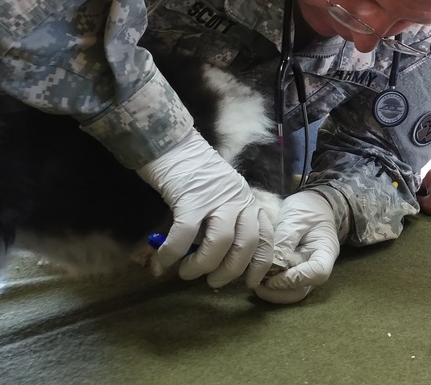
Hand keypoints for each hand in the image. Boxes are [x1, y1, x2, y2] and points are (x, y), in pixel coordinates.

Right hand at [136, 128, 273, 287]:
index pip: (265, 238)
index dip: (259, 265)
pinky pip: (184, 235)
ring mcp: (216, 199)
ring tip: (187, 272)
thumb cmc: (197, 178)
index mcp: (249, 203)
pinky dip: (173, 253)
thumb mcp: (222, 200)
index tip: (249, 282)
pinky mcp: (190, 198)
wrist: (174, 147)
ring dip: (203, 265)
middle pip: (245, 245)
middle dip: (230, 271)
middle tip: (212, 282)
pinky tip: (164, 260)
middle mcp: (239, 201)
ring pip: (220, 242)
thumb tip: (213, 263)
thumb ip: (225, 225)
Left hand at [255, 191, 338, 303]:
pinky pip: (286, 285)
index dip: (295, 279)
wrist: (313, 203)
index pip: (318, 273)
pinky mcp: (296, 270)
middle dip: (280, 292)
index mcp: (326, 250)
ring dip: (274, 292)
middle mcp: (319, 265)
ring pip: (294, 292)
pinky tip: (259, 277)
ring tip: (255, 283)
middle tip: (257, 285)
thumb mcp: (296, 218)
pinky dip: (272, 286)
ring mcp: (307, 270)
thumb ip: (285, 240)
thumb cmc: (308, 208)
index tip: (272, 277)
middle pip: (304, 289)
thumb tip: (270, 263)